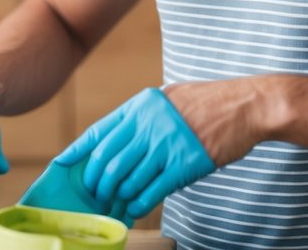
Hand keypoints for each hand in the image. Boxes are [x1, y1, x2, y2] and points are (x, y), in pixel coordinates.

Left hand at [55, 87, 215, 219]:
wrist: (245, 105)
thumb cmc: (208, 103)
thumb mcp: (168, 99)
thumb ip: (143, 117)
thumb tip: (118, 143)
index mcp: (141, 105)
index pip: (99, 132)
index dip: (77, 153)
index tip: (62, 166)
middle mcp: (148, 124)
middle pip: (106, 162)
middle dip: (97, 183)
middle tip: (97, 195)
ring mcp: (164, 145)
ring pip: (125, 180)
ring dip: (117, 197)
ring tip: (116, 204)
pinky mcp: (182, 165)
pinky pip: (150, 192)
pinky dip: (138, 205)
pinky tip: (136, 208)